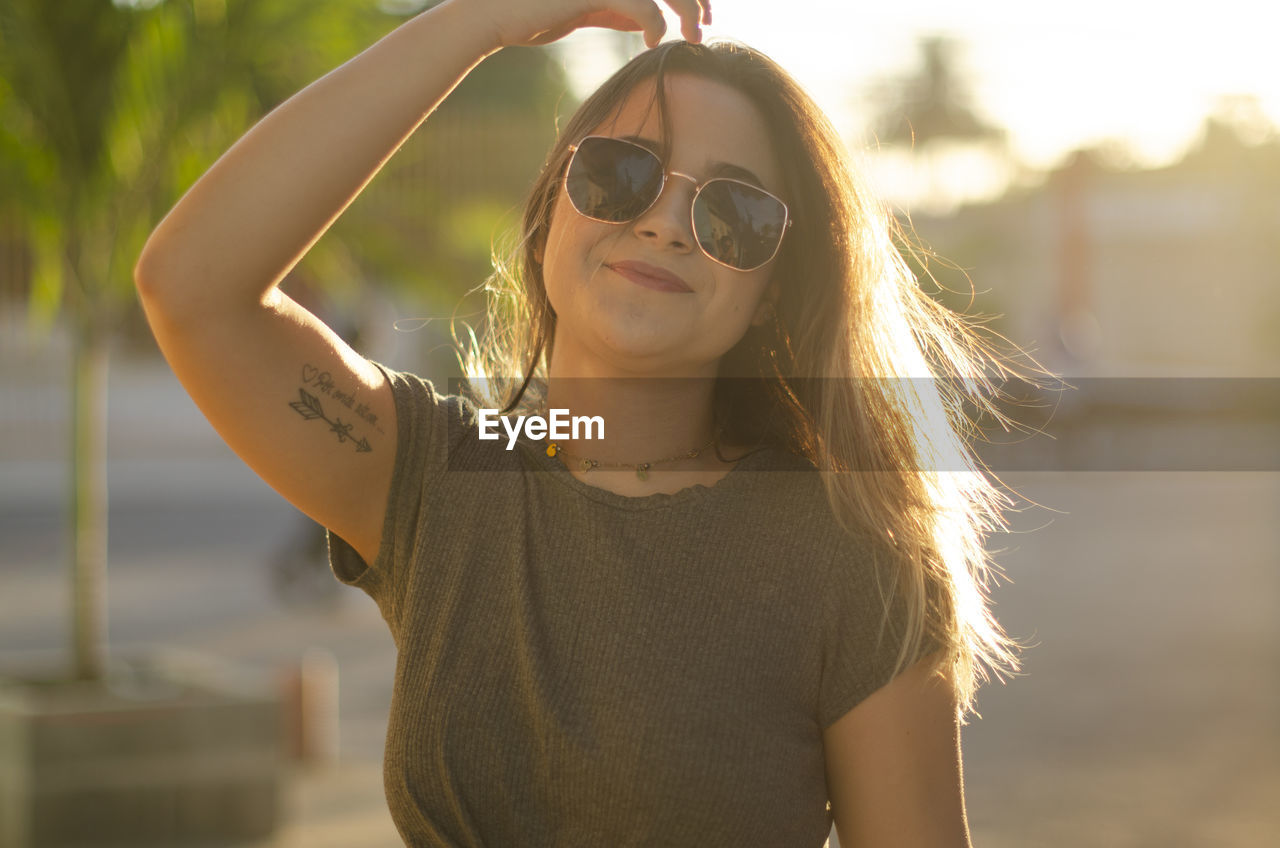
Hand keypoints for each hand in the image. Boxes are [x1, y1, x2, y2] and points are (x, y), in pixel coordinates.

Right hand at [475, 0, 710, 49]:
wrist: (492, 14)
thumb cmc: (532, 12)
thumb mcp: (581, 7)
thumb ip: (613, 7)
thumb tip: (646, 18)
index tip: (701, 12)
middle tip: (705, 25)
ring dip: (688, 10)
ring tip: (693, 36)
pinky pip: (643, 6)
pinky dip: (656, 25)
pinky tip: (653, 42)